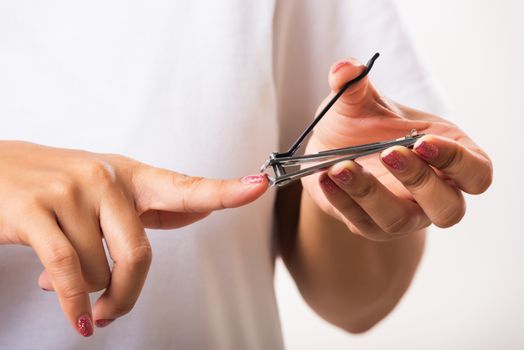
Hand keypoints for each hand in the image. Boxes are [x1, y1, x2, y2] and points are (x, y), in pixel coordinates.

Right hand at [0, 141, 267, 335]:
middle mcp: (105, 179)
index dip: (224, 190)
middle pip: (139, 254)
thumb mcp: (104, 190)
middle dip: (127, 293)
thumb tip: (184, 227)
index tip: (259, 186)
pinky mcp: (36, 210)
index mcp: (129, 175)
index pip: (184, 187)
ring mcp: (71, 192)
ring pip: (99, 269)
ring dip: (86, 291)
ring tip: (67, 284)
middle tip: (113, 310)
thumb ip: (144, 210)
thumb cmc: (55, 186)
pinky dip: (74, 303)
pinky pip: (69, 272)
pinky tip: (77, 315)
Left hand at [302, 58, 491, 240]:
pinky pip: (360, 222)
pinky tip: (326, 177)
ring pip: (400, 221)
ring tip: (342, 167)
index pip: (476, 172)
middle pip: (448, 208)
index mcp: (447, 157)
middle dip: (420, 182)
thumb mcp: (357, 100)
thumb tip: (345, 67)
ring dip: (372, 195)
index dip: (457, 162)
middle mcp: (430, 192)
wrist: (327, 149)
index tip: (423, 141)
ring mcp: (401, 214)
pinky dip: (341, 200)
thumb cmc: (358, 124)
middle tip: (390, 153)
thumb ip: (354, 84)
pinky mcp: (369, 225)